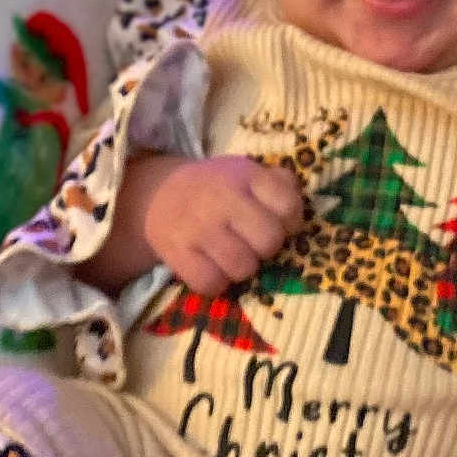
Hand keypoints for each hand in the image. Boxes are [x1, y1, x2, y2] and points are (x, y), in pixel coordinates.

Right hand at [143, 155, 304, 296]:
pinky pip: (211, 284)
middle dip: (266, 248)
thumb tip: (296, 211)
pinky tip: (212, 267)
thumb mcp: (248, 173)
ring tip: (233, 255)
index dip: (290, 222)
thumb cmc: (218, 187)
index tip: (278, 223)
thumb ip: (280, 183)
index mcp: (245, 175)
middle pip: (269, 241)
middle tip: (253, 242)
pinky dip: (216, 282)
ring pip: (243, 268)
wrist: (161, 194)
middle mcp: (222, 199)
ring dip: (242, 268)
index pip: (288, 206)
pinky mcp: (178, 253)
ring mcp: (199, 227)